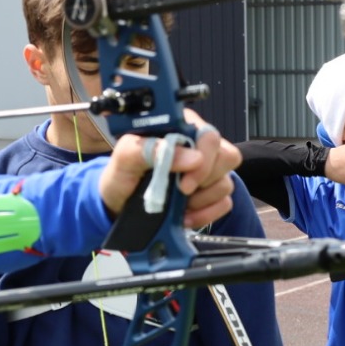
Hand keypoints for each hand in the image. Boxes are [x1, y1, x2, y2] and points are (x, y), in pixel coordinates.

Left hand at [101, 111, 240, 225]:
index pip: (211, 136)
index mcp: (182, 129)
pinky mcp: (209, 195)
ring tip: (179, 205)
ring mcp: (206, 172)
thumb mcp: (125, 157)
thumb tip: (193, 157)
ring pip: (226, 183)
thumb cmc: (122, 175)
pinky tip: (185, 216)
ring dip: (202, 200)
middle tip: (180, 191)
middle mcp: (198, 147)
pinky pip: (225, 204)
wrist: (118, 204)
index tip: (184, 181)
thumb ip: (152, 149)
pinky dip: (205, 214)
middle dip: (203, 180)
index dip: (205, 158)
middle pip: (227, 158)